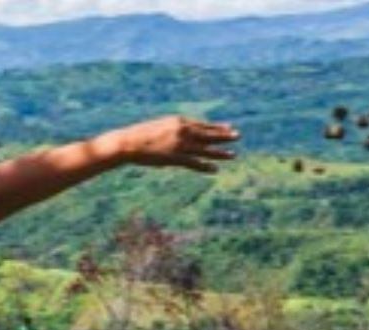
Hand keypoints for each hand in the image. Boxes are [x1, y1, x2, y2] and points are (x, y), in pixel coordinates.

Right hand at [106, 116, 238, 172]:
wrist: (129, 142)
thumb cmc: (141, 135)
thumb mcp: (160, 127)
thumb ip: (173, 129)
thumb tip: (181, 133)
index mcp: (179, 121)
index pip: (202, 125)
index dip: (216, 127)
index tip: (228, 127)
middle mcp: (183, 131)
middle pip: (208, 134)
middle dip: (224, 136)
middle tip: (238, 136)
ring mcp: (180, 145)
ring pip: (205, 149)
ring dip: (220, 153)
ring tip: (233, 155)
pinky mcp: (175, 158)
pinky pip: (194, 163)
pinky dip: (205, 166)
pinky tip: (215, 170)